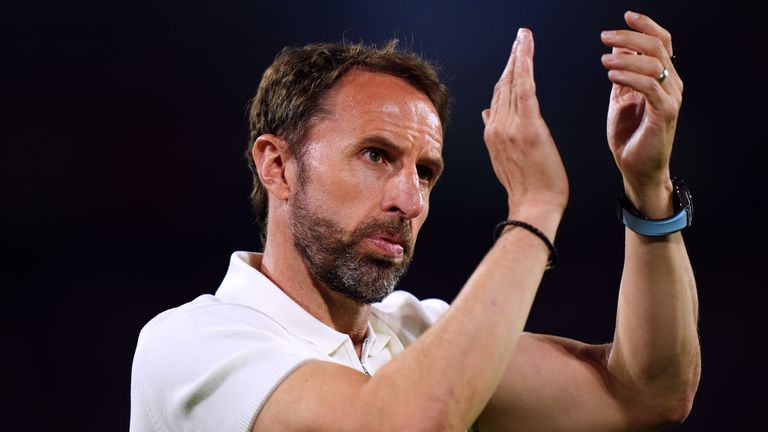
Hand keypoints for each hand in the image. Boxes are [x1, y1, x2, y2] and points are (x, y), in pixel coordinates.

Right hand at [482, 28, 568, 227]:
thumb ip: (497, 133)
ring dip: (518, 56)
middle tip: (520, 37)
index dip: (505, 74)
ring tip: (523, 37)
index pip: (497, 97)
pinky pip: (524, 88)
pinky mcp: (529, 127)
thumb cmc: (527, 188)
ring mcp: (511, 127)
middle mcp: (497, 127)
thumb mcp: (505, 159)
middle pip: (503, 85)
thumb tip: (486, 112)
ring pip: (513, 83)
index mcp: (493, 134)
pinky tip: (525, 48)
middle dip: (512, 59)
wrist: (533, 207)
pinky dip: (524, 65)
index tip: (512, 57)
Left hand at [601, 11, 682, 215]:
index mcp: (663, 78)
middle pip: (657, 47)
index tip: (625, 16)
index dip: (645, 26)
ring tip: (604, 59)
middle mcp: (672, 84)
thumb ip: (624, 73)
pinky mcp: (665, 113)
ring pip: (654, 64)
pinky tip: (611, 73)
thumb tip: (618, 48)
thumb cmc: (629, 135)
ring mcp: (671, 98)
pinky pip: (650, 86)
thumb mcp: (621, 97)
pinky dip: (629, 76)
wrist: (636, 168)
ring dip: (625, 56)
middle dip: (630, 37)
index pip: (661, 42)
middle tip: (605, 37)